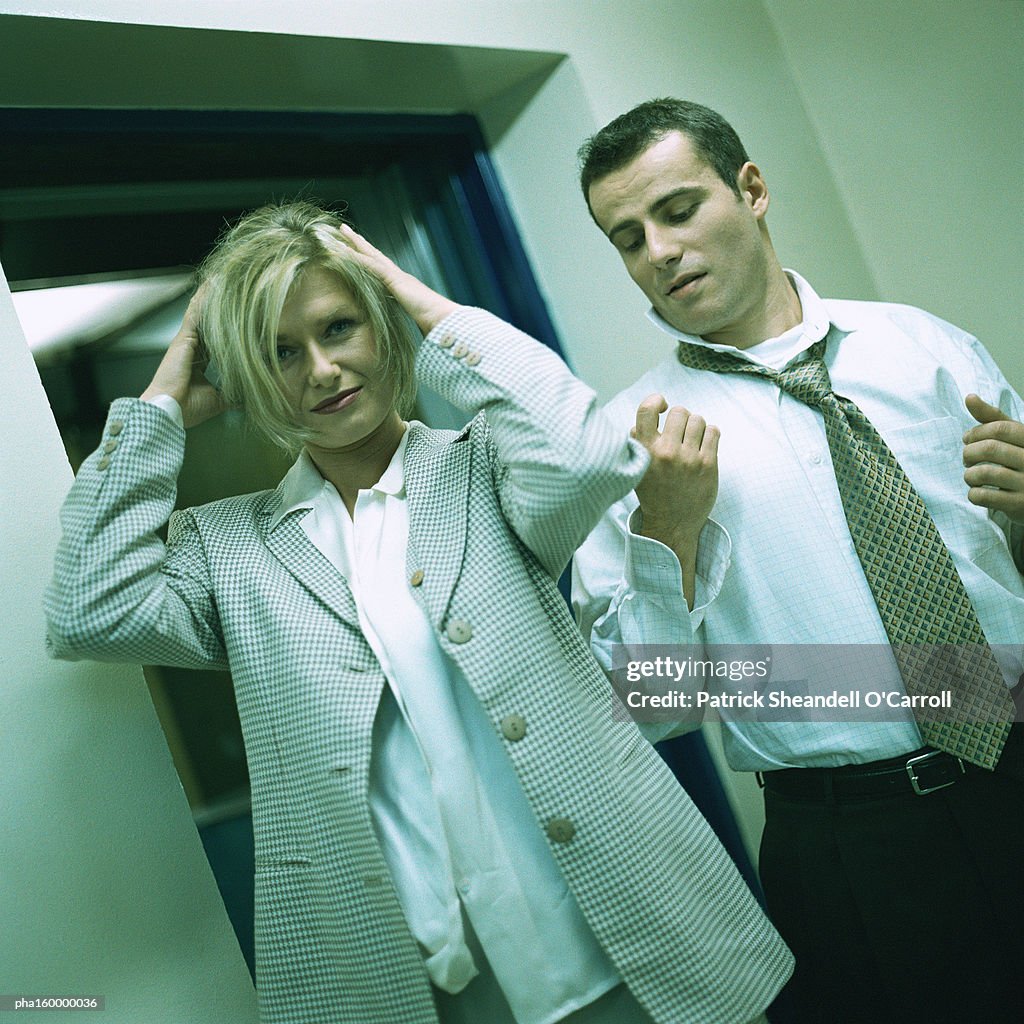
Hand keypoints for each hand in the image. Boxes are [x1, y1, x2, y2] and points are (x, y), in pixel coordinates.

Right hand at [140, 286, 225, 428]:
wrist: (171, 409)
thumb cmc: (188, 408)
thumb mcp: (218, 400)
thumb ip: (233, 395)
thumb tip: (250, 396)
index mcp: (197, 363)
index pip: (215, 342)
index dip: (225, 331)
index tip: (239, 322)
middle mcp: (191, 349)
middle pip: (208, 323)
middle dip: (218, 308)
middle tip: (232, 291)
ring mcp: (186, 342)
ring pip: (201, 314)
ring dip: (210, 297)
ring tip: (221, 279)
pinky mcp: (184, 338)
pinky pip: (195, 313)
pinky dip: (203, 299)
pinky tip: (211, 285)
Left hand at [337, 223, 458, 334]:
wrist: (442, 318)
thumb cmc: (434, 323)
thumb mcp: (417, 321)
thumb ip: (411, 321)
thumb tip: (412, 334)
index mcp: (404, 286)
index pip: (382, 269)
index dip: (370, 260)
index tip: (360, 252)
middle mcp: (399, 276)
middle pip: (375, 255)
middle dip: (360, 243)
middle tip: (346, 230)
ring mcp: (396, 276)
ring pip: (371, 254)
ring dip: (355, 242)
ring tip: (342, 230)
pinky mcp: (394, 279)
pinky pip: (370, 265)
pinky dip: (356, 258)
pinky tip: (343, 251)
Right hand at [632, 395, 718, 605]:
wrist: (672, 524)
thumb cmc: (654, 492)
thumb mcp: (637, 468)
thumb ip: (638, 443)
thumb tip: (644, 419)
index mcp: (644, 451)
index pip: (647, 410)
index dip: (656, 401)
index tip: (662, 407)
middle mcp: (666, 452)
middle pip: (679, 411)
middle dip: (680, 418)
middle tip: (679, 432)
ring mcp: (688, 458)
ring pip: (698, 420)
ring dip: (696, 427)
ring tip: (692, 440)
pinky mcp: (708, 465)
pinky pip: (714, 432)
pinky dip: (709, 435)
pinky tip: (703, 446)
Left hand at [962, 394, 1023, 525]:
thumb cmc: (1022, 461)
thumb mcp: (1014, 438)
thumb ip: (992, 419)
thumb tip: (969, 397)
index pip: (1000, 428)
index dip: (976, 432)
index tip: (967, 439)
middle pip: (990, 449)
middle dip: (969, 453)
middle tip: (967, 459)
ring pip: (984, 473)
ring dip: (969, 475)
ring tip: (971, 476)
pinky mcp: (1020, 505)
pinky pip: (985, 497)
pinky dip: (973, 494)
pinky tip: (977, 492)